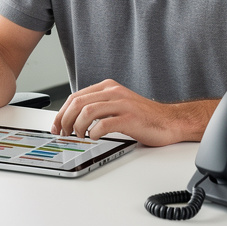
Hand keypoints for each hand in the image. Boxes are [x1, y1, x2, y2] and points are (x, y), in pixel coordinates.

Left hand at [51, 79, 211, 146]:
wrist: (170, 121)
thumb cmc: (144, 117)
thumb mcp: (118, 105)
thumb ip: (99, 107)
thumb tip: (73, 120)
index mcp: (108, 87)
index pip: (75, 97)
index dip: (61, 113)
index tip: (56, 127)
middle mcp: (114, 92)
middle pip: (78, 103)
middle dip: (64, 121)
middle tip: (63, 135)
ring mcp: (122, 104)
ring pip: (87, 112)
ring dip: (76, 127)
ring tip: (78, 137)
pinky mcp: (130, 118)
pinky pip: (104, 124)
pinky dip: (94, 133)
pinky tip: (94, 138)